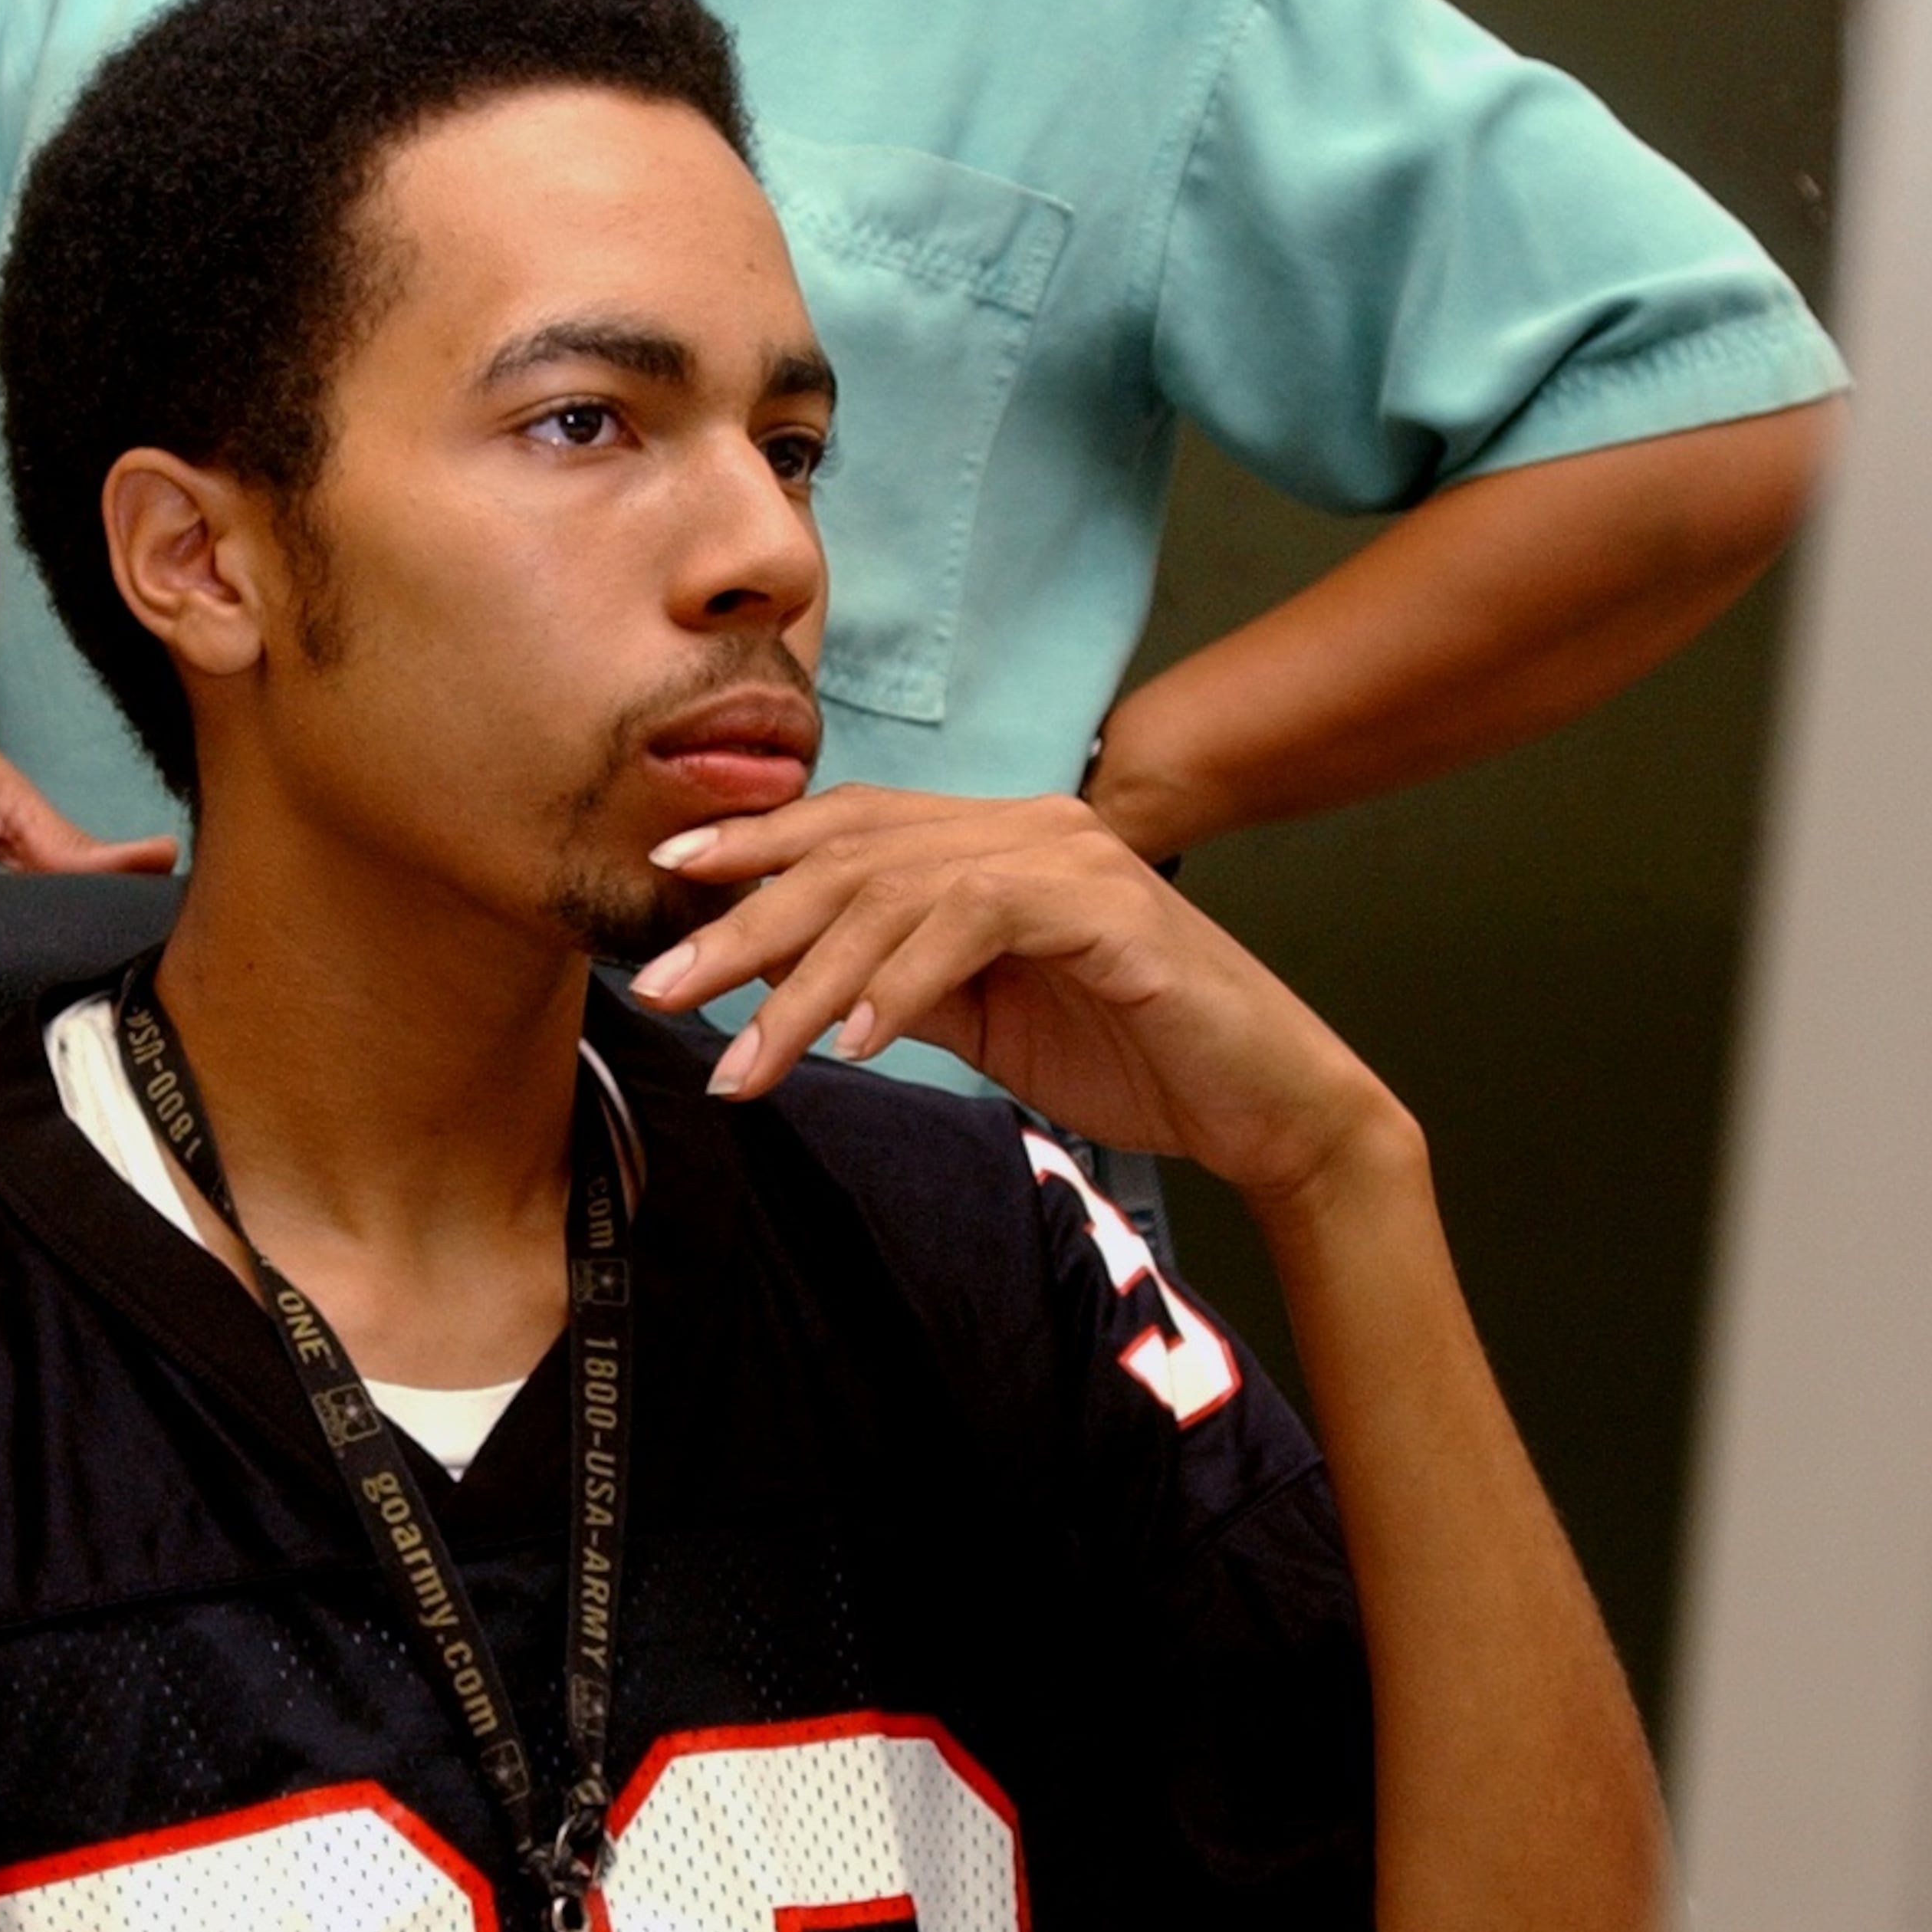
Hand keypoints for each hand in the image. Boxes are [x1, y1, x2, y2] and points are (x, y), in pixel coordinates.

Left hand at [627, 785, 1405, 1222]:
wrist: (1268, 1107)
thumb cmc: (1136, 1057)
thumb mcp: (988, 1018)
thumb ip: (902, 982)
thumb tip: (791, 981)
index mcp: (1001, 842)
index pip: (856, 825)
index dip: (756, 844)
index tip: (669, 882)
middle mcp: (1032, 827)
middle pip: (856, 851)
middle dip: (745, 920)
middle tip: (664, 985)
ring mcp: (1075, 860)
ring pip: (900, 890)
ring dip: (809, 981)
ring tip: (751, 1059)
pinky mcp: (1111, 910)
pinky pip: (977, 922)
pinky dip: (907, 981)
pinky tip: (860, 1040)